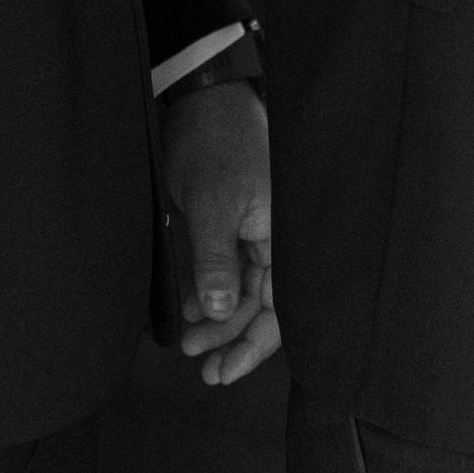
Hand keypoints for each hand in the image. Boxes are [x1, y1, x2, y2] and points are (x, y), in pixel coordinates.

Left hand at [162, 82, 279, 385]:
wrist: (202, 99)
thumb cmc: (214, 145)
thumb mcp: (212, 206)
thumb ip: (217, 262)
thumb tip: (221, 312)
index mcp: (283, 237)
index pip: (279, 308)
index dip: (253, 345)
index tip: (224, 373)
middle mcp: (275, 240)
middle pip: (262, 306)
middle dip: (231, 338)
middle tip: (201, 368)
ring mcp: (255, 233)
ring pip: (243, 292)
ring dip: (218, 319)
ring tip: (190, 344)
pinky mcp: (234, 225)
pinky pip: (229, 271)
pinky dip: (211, 293)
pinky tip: (192, 312)